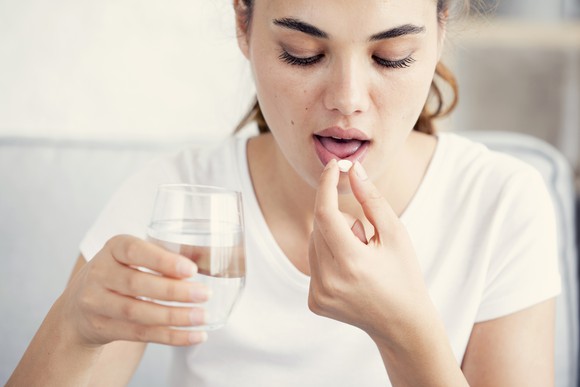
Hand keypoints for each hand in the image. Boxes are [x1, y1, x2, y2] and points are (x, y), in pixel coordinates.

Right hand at [59, 235, 209, 346]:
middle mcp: (100, 273)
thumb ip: (164, 256)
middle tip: (205, 294)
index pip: (134, 251)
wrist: (78, 307)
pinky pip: (140, 334)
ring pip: (138, 312)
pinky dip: (170, 336)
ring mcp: (96, 303)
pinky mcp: (103, 328)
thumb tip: (208, 258)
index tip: (191, 269)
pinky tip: (194, 335)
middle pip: (137, 284)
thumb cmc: (121, 273)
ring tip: (202, 316)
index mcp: (113, 248)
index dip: (163, 261)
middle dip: (174, 291)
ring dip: (175, 316)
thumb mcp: (134, 257)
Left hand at [308, 160, 431, 342]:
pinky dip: (328, 258)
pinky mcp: (314, 302)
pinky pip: (313, 263)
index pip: (325, 213)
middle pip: (319, 226)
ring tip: (360, 259)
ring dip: (333, 239)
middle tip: (366, 239)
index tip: (334, 166)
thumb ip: (372, 200)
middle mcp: (329, 281)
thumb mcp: (396, 234)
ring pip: (314, 243)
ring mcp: (318, 294)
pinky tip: (351, 274)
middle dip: (339, 220)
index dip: (326, 185)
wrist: (402, 324)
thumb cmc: (404, 275)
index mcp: (351, 263)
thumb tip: (353, 170)